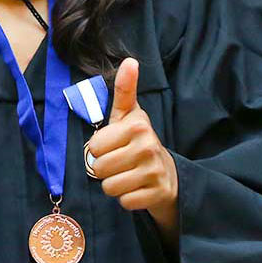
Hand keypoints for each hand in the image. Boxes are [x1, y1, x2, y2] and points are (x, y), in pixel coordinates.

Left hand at [87, 58, 178, 231]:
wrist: (167, 173)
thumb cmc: (138, 141)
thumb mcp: (128, 115)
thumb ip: (124, 89)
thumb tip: (130, 60)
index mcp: (136, 125)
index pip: (94, 147)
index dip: (98, 150)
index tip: (112, 146)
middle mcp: (148, 146)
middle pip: (100, 169)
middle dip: (104, 170)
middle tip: (119, 164)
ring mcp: (155, 171)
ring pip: (110, 187)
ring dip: (114, 185)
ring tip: (127, 175)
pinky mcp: (158, 193)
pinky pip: (125, 202)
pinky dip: (127, 199)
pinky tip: (137, 188)